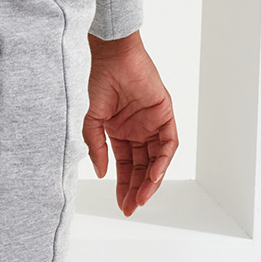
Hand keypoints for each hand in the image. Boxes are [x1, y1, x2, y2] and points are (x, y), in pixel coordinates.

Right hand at [83, 30, 177, 215]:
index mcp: (120, 131)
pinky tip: (153, 175)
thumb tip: (101, 172)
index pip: (125, 165)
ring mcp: (152, 123)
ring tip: (142, 197)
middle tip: (131, 207)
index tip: (121, 204)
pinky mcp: (165, 114)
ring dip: (151, 180)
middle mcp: (138, 129)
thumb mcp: (92, 118)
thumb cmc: (99, 79)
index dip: (123, 185)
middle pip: (141, 167)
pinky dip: (162, 161)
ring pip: (156, 159)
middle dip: (137, 189)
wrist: (112, 55)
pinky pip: (168, 143)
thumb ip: (96, 146)